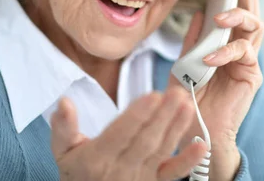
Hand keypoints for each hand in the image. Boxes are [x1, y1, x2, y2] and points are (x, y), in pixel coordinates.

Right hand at [51, 87, 208, 180]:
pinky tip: (201, 144)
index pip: (120, 134)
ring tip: (187, 104)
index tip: (153, 95)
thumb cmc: (77, 173)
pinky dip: (188, 161)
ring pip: (161, 152)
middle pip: (145, 141)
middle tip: (177, 92)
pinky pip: (172, 174)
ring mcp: (139, 179)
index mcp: (97, 159)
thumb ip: (63, 127)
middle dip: (163, 116)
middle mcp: (120, 170)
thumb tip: (64, 102)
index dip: (138, 115)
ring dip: (176, 128)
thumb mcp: (63, 152)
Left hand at [168, 0, 263, 180]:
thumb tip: (198, 14)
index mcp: (226, 42)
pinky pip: (244, 54)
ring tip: (219, 18)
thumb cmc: (189, 98)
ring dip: (237, 17)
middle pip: (251, 12)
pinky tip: (211, 57)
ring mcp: (248, 61)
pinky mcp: (251, 76)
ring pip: (253, 28)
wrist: (194, 128)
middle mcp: (240, 49)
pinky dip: (227, 51)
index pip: (235, 11)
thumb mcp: (184, 63)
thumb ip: (193, 40)